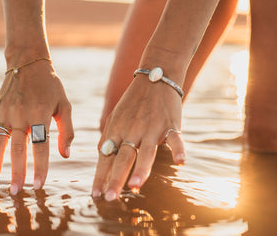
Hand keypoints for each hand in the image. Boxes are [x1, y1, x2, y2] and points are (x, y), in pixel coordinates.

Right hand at [0, 58, 73, 193]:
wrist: (28, 62)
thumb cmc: (51, 86)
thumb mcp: (65, 105)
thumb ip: (67, 131)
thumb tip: (65, 155)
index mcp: (40, 114)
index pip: (41, 146)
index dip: (41, 166)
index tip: (39, 185)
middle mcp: (21, 115)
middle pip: (18, 148)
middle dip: (17, 172)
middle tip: (16, 192)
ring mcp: (5, 113)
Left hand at [92, 73, 184, 200]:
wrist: (155, 77)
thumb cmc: (133, 102)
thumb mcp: (115, 117)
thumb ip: (109, 137)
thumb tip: (101, 155)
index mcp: (117, 130)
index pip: (106, 157)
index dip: (100, 176)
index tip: (95, 195)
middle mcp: (132, 131)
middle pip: (122, 158)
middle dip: (115, 179)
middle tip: (110, 198)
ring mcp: (152, 128)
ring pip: (146, 152)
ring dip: (141, 169)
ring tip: (134, 186)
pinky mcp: (170, 125)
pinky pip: (175, 139)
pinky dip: (179, 149)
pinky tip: (180, 162)